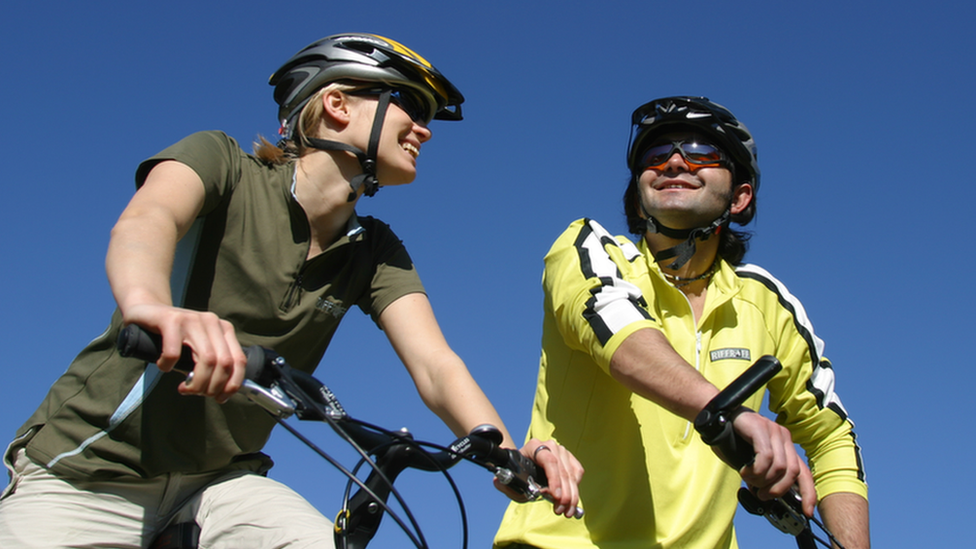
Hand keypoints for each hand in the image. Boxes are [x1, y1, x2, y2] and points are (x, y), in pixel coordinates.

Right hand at [123, 303, 247, 402]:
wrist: (148, 311)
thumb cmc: (175, 336)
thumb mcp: (200, 349)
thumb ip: (213, 364)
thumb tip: (222, 393)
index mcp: (224, 329)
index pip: (239, 360)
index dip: (232, 384)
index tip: (220, 398)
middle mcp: (212, 322)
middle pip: (224, 363)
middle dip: (212, 387)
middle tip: (196, 393)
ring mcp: (192, 319)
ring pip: (207, 360)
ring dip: (196, 383)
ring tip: (184, 388)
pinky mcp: (171, 320)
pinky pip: (174, 353)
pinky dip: (169, 366)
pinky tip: (164, 366)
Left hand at [504, 439, 583, 517]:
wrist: (526, 465)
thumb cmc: (519, 472)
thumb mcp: (510, 479)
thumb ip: (504, 483)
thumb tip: (498, 482)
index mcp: (533, 446)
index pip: (548, 460)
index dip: (554, 478)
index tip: (555, 495)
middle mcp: (549, 446)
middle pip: (562, 470)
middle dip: (564, 494)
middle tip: (561, 510)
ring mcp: (561, 451)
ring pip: (572, 474)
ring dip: (572, 495)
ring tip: (566, 511)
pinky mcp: (570, 458)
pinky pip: (577, 473)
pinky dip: (576, 488)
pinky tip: (570, 501)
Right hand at [730, 411, 816, 515]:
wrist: (716, 418)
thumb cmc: (732, 439)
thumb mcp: (753, 461)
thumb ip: (765, 474)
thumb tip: (768, 495)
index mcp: (786, 447)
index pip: (804, 472)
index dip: (808, 493)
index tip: (806, 511)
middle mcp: (784, 437)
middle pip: (793, 472)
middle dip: (777, 489)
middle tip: (762, 494)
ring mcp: (774, 431)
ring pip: (780, 467)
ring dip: (762, 480)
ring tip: (748, 479)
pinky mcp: (761, 428)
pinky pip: (766, 457)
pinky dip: (756, 470)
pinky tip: (745, 470)